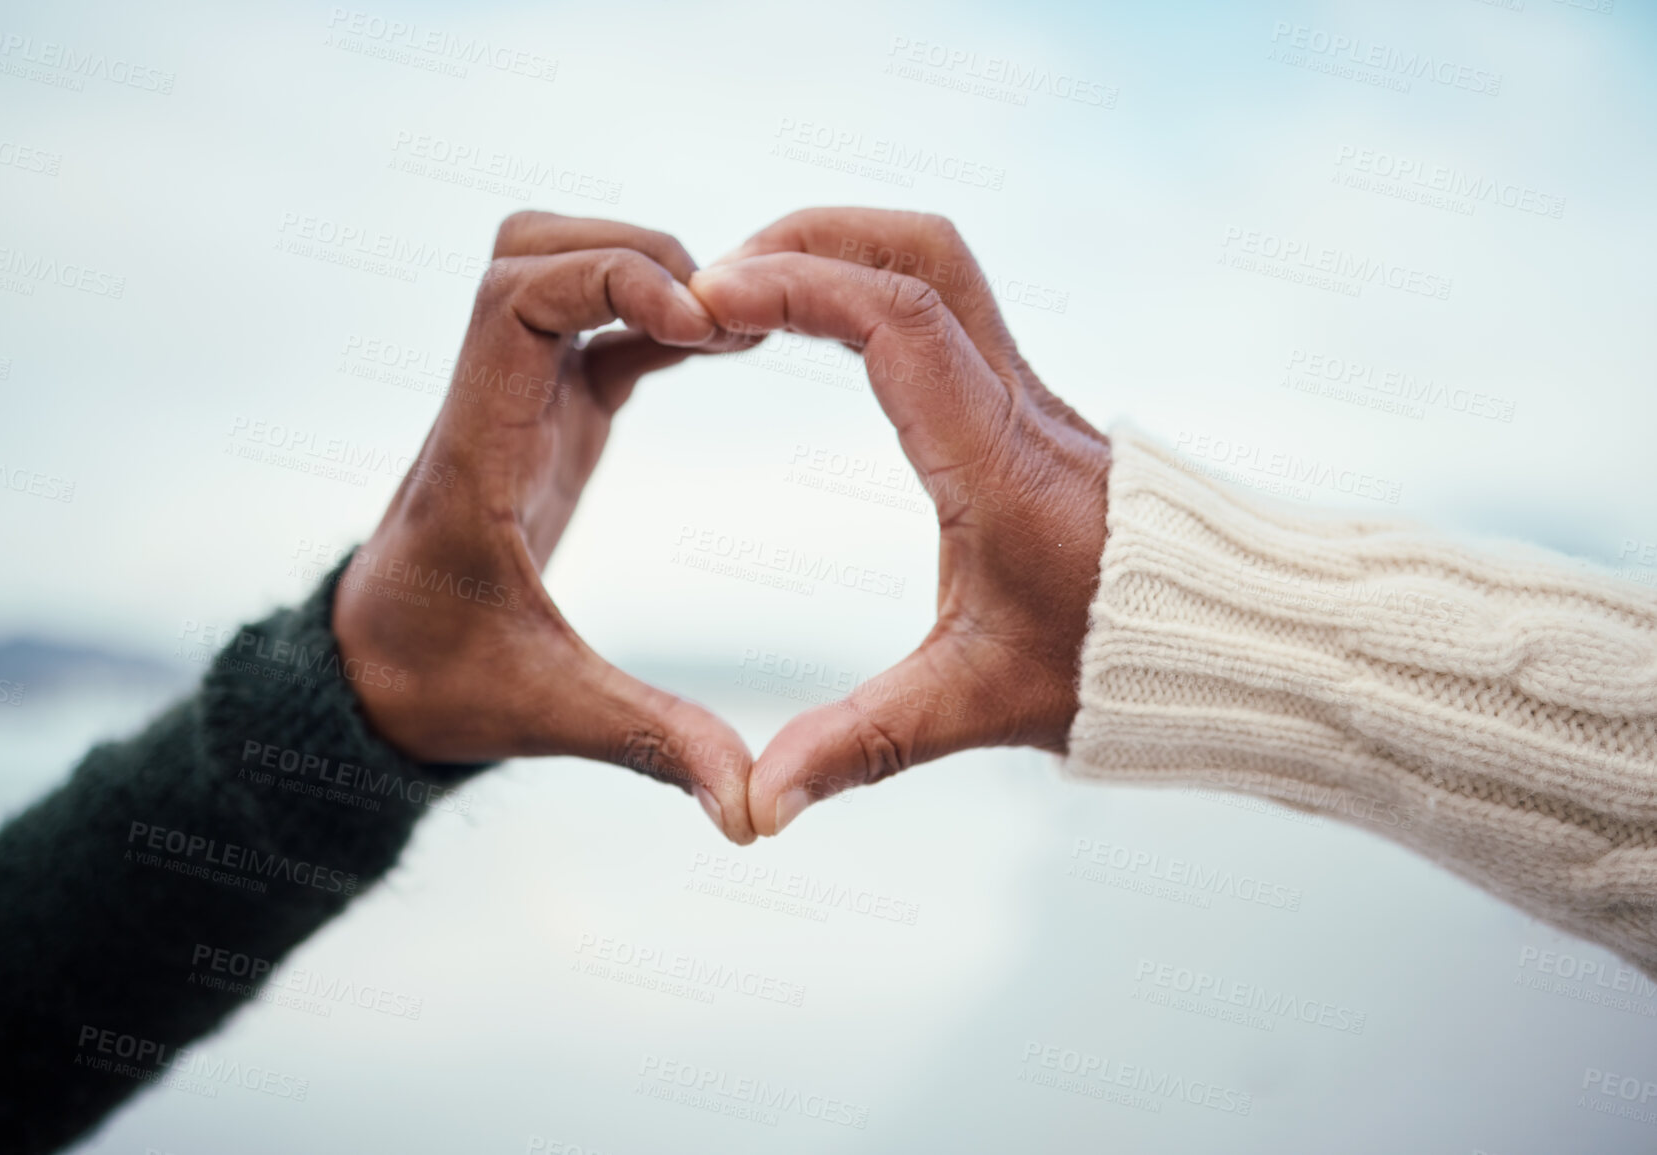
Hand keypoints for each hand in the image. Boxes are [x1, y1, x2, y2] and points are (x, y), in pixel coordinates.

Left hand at [333, 211, 757, 843]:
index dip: (607, 279)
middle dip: (630, 253)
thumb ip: (654, 743)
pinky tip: (727, 346)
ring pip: (557, 266)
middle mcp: (487, 406)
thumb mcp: (551, 714)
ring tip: (734, 326)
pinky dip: (658, 314)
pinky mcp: (544, 416)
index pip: (513, 302)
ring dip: (641, 270)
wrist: (371, 679)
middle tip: (722, 317)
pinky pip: (599, 326)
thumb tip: (751, 811)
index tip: (694, 323)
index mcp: (473, 454)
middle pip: (529, 248)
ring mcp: (515, 403)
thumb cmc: (438, 686)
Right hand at [690, 208, 1111, 835]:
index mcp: (994, 459)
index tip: (710, 298)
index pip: (897, 319)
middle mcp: (1011, 403)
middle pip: (920, 251)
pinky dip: (866, 287)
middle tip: (716, 283)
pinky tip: (816, 329)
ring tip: (752, 293)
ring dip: (841, 252)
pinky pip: (942, 302)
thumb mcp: (971, 707)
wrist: (1224, 637)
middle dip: (810, 240)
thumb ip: (855, 748)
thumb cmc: (1109, 666)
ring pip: (936, 263)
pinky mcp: (1019, 403)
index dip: (798, 288)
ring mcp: (1021, 391)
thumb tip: (755, 810)